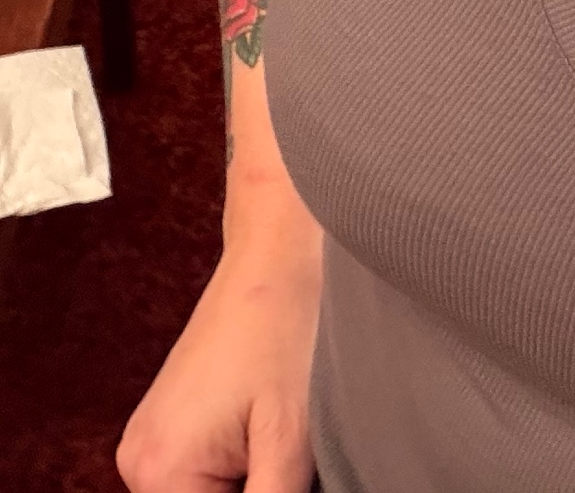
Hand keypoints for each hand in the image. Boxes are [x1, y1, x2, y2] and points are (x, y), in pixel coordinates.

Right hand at [117, 237, 320, 492]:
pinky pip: (203, 473)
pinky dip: (241, 466)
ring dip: (251, 483)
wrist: (279, 251)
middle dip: (257, 491)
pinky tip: (270, 425)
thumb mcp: (291, 438)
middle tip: (291, 454)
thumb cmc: (288, 327)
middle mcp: (137, 461)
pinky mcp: (171, 424)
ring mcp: (150, 440)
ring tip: (282, 435)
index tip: (291, 474)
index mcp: (158, 470)